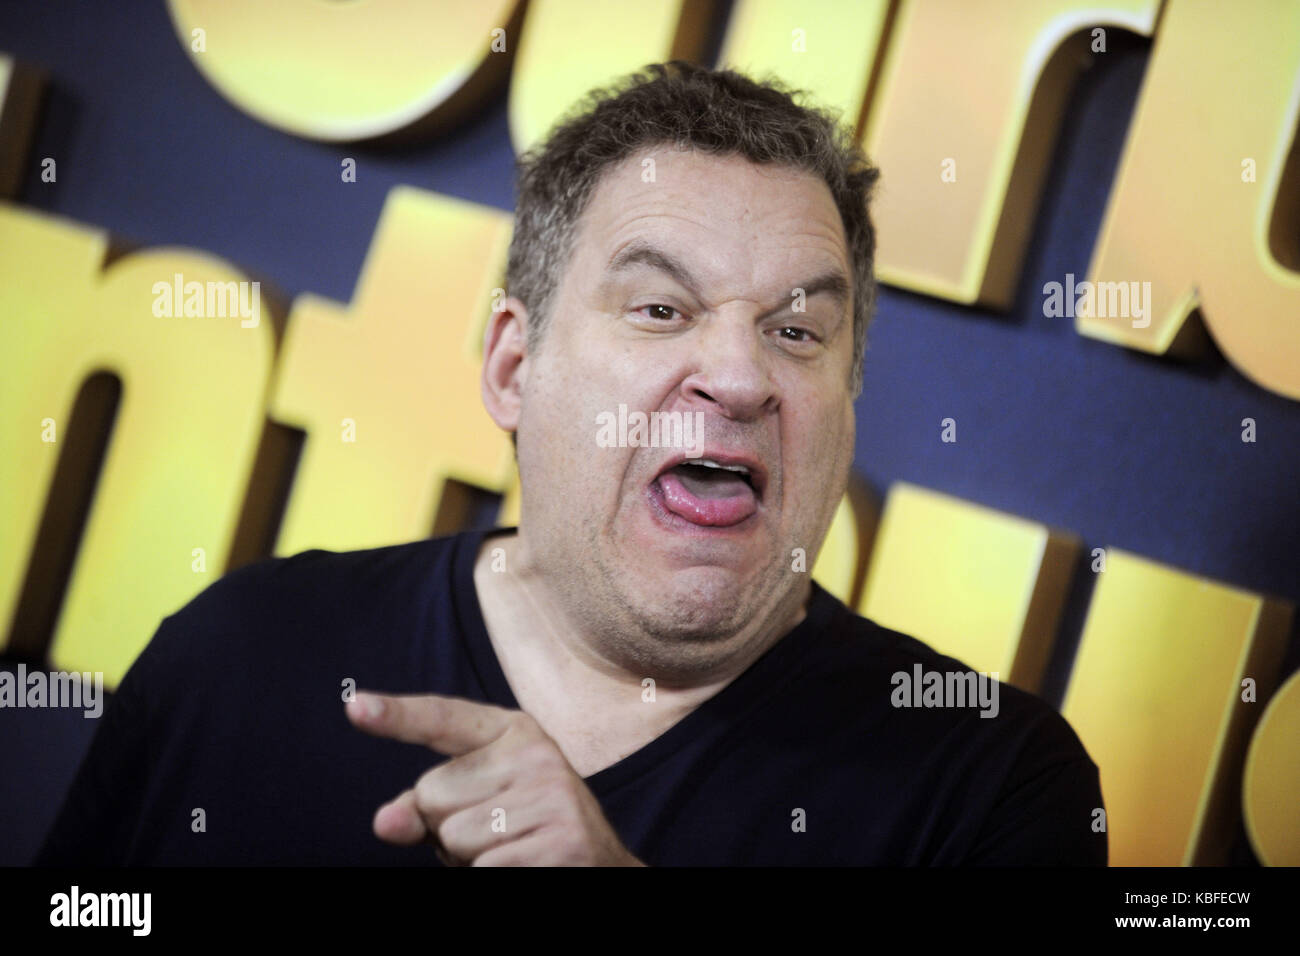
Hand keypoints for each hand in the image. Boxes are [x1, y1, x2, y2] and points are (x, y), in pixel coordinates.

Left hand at [346, 691, 645, 866]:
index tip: (355, 707)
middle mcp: (536, 754)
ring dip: (470, 860)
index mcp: (514, 732)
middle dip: (447, 827)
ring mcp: (553, 796)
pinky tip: (525, 866)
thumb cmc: (525, 833)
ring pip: (453, 838)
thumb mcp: (477, 805)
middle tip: (499, 833)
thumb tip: (385, 822)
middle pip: (432, 794)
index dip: (397, 716)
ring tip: (514, 851)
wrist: (600, 866)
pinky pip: (483, 869)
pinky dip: (491, 877)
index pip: (444, 718)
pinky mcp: (563, 841)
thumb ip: (425, 806)